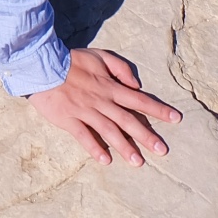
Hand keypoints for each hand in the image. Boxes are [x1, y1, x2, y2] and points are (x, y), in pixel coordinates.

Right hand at [28, 47, 181, 165]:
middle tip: (163, 151)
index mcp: (110, 86)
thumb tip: (136, 85)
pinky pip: (84, 136)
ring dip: (125, 147)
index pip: (139, 100)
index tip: (176, 119)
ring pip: (109, 131)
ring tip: (138, 162)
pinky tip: (106, 160)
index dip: (158, 110)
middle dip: (147, 136)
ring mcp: (85, 112)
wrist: (42, 65)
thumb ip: (120, 68)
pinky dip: (95, 148)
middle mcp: (101, 101)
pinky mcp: (69, 120)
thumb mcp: (99, 55)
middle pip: (128, 120)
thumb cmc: (72, 60)